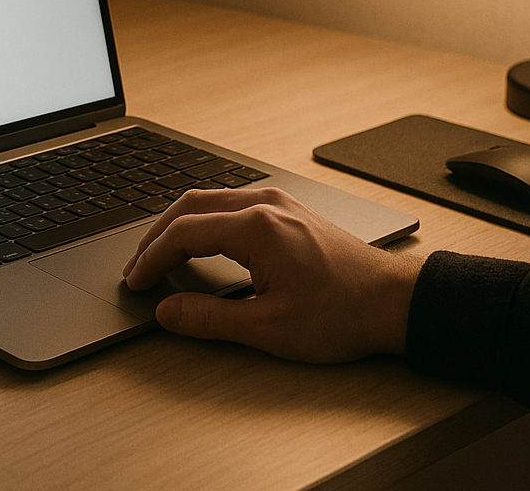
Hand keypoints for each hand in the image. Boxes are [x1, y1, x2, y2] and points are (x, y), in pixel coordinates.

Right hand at [122, 186, 423, 363]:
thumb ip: (210, 319)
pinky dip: (204, 221)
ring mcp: (278, 203)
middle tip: (137, 269)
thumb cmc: (342, 314)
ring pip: (210, 201)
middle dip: (156, 238)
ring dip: (179, 226)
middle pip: (189, 206)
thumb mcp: (269, 328)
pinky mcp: (288, 210)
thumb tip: (168, 312)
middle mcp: (265, 204)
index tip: (136, 283)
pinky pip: (232, 204)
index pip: (182, 233)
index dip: (151, 259)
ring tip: (159, 257)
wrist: (393, 301)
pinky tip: (199, 243)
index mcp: (256, 227)